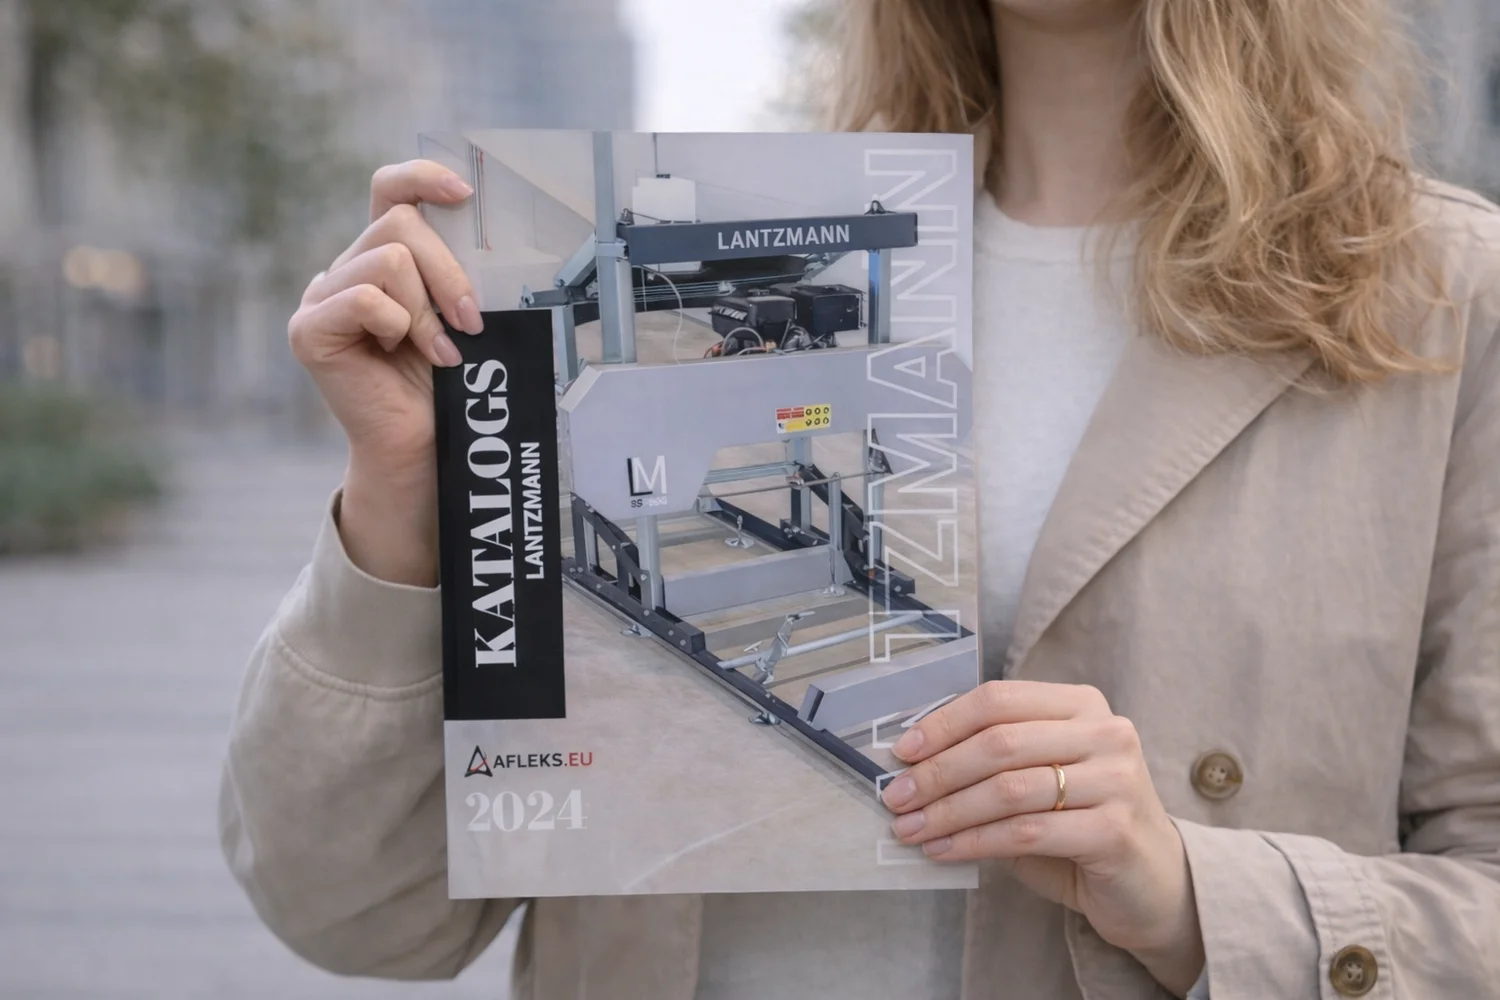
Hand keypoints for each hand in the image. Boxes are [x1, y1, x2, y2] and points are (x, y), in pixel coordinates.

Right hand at [287, 159, 480, 585]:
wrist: (425, 446)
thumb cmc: (448, 384)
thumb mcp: (460, 314)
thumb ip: (457, 271)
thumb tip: (481, 230)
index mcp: (382, 257)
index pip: (390, 190)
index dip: (423, 178)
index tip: (465, 193)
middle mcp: (347, 269)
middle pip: (399, 224)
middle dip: (448, 272)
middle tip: (471, 321)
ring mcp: (322, 297)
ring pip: (387, 260)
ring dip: (428, 308)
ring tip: (440, 351)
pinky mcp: (310, 330)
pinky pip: (363, 298)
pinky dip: (397, 324)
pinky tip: (402, 353)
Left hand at [882, 681, 1204, 995]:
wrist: (1151, 884)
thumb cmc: (1082, 825)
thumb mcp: (1039, 778)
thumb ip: (994, 761)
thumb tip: (915, 765)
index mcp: (1081, 704)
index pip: (999, 699)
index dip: (943, 723)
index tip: (902, 752)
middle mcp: (1105, 732)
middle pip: (1000, 743)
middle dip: (938, 772)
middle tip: (896, 797)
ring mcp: (1116, 779)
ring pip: (1008, 789)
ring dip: (948, 811)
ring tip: (910, 829)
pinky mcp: (1114, 829)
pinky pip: (1024, 832)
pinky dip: (974, 842)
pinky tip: (944, 851)